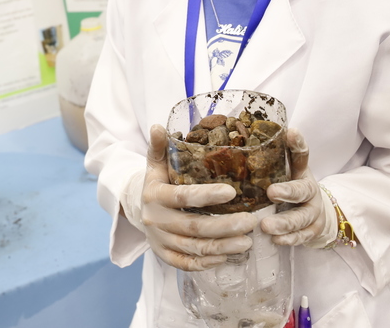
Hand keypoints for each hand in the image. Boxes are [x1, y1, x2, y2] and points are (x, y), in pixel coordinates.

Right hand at [137, 125, 256, 270]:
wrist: (138, 210)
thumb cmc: (157, 183)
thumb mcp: (155, 164)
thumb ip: (158, 147)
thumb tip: (157, 126)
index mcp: (154, 195)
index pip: (182, 196)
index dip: (207, 196)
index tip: (232, 192)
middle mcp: (155, 220)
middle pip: (193, 227)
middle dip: (224, 226)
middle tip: (251, 221)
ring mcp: (159, 241)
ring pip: (193, 248)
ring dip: (222, 247)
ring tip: (248, 241)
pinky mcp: (164, 256)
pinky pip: (186, 264)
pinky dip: (206, 263)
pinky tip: (226, 257)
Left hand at [260, 128, 330, 246]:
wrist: (315, 213)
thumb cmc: (288, 188)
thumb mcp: (281, 173)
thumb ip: (265, 162)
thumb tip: (231, 143)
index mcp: (300, 171)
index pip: (301, 155)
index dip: (298, 144)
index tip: (291, 132)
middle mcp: (309, 189)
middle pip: (302, 189)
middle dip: (288, 191)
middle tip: (272, 192)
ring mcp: (313, 211)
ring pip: (302, 217)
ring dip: (285, 222)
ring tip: (267, 226)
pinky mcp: (314, 229)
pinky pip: (303, 236)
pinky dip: (290, 239)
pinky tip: (276, 240)